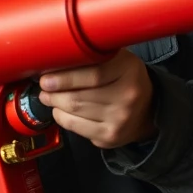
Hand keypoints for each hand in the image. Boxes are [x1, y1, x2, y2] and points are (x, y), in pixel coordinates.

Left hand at [38, 49, 155, 149]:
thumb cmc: (123, 79)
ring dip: (55, 103)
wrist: (148, 109)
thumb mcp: (115, 59)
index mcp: (128, 70)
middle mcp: (127, 95)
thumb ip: (91, 55)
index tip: (46, 76)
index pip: (92, 74)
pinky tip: (60, 110)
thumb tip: (53, 59)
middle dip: (53, 92)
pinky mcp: (110, 136)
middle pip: (78, 96)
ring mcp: (120, 118)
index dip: (64, 77)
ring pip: (74, 111)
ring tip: (49, 96)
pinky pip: (75, 126)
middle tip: (44, 86)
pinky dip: (62, 117)